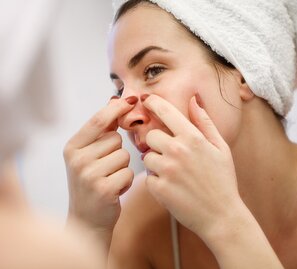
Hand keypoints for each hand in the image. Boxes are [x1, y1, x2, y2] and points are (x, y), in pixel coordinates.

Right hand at [63, 98, 134, 235]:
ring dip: (123, 167)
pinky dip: (126, 181)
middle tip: (107, 168)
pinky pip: (129, 173)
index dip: (117, 108)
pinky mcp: (103, 189)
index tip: (131, 100)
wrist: (87, 220)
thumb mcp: (88, 155)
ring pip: (124, 156)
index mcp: (72, 147)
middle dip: (118, 151)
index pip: (99, 120)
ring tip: (110, 179)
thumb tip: (116, 102)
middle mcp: (77, 159)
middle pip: (116, 139)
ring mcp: (89, 175)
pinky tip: (115, 190)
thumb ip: (100, 132)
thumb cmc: (92, 183)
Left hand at [142, 94, 243, 240]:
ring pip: (147, 158)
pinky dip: (157, 182)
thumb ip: (205, 122)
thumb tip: (193, 100)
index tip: (147, 101)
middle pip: (151, 136)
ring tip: (174, 174)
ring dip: (156, 164)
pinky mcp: (159, 189)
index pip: (166, 112)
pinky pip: (148, 178)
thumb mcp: (221, 148)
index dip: (154, 103)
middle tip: (171, 154)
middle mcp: (177, 151)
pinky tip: (172, 187)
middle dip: (158, 143)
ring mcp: (167, 170)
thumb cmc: (223, 181)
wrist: (221, 216)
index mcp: (193, 138)